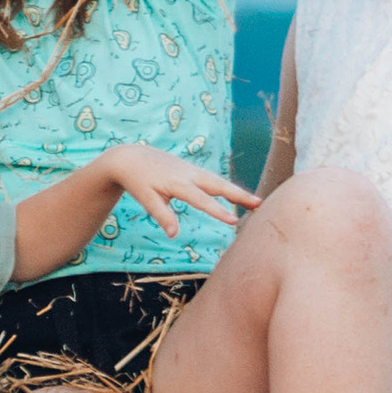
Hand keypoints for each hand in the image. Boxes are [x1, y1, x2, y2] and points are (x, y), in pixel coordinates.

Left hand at [103, 143, 260, 239]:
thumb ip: (162, 216)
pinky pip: (214, 180)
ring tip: (256, 203)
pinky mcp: (193, 170)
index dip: (218, 210)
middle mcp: (190, 174)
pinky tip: (237, 197)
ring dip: (238, 192)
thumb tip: (174, 235)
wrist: (132, 158)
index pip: (202, 200)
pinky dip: (227, 188)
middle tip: (259, 204)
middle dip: (239, 195)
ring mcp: (193, 170)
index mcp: (178, 183)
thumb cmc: (138, 182)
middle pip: (219, 185)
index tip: (234, 220)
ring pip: (219, 182)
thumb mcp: (147, 199)